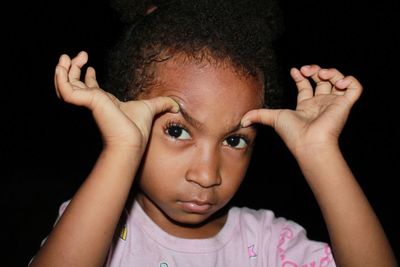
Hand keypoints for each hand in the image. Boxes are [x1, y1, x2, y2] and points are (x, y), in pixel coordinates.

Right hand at [55, 51, 178, 150]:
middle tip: (77, 56)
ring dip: (63, 70)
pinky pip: (66, 90)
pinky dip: (60, 79)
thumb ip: (162, 104)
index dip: (87, 76)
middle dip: (73, 68)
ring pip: (66, 84)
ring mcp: (89, 102)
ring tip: (65, 57)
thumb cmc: (139, 129)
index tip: (88, 65)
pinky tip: (62, 67)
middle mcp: (94, 102)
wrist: (132, 140)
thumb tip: (177, 105)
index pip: (90, 87)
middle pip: (76, 83)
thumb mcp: (151, 109)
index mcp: (105, 102)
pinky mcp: (87, 102)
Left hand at [241, 65, 362, 155]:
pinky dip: (349, 80)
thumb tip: (242, 120)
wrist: (309, 143)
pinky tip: (337, 82)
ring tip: (321, 74)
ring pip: (338, 81)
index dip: (301, 75)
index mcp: (305, 106)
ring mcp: (333, 104)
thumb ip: (258, 116)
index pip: (306, 86)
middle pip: (322, 81)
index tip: (294, 70)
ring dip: (331, 72)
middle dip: (315, 70)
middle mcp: (320, 104)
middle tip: (307, 70)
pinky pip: (355, 88)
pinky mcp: (345, 104)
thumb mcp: (273, 118)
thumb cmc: (292, 133)